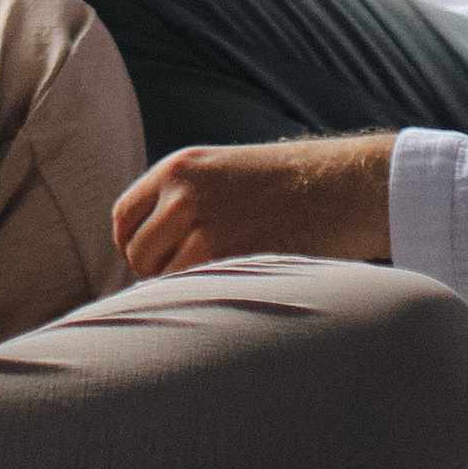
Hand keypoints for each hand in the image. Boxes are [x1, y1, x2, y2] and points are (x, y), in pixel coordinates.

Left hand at [111, 134, 393, 276]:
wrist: (344, 186)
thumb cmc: (292, 186)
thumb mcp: (226, 173)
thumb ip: (184, 202)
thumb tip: (149, 252)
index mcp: (180, 167)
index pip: (124, 218)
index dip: (134, 247)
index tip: (154, 263)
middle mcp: (184, 194)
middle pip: (138, 255)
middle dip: (157, 274)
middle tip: (193, 281)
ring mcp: (206, 226)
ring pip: (163, 280)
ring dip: (184, 291)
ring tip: (219, 286)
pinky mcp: (231, 257)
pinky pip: (194, 292)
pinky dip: (205, 301)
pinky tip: (231, 293)